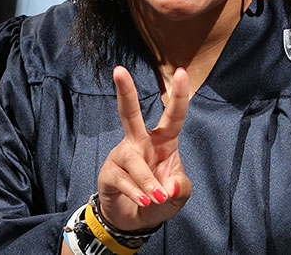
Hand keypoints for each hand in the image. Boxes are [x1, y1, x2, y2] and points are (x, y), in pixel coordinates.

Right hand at [97, 66, 191, 230]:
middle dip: (125, 92)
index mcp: (163, 141)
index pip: (172, 116)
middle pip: (130, 113)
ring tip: (156, 198)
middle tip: (118, 70)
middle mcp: (140, 142)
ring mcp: (122, 156)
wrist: (135, 220)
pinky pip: (122, 179)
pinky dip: (136, 192)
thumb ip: (181, 188)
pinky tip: (143, 200)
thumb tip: (171, 186)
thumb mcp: (179, 195)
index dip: (178, 95)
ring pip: (133, 160)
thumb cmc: (160, 199)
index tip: (180, 72)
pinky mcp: (109, 173)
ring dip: (147, 180)